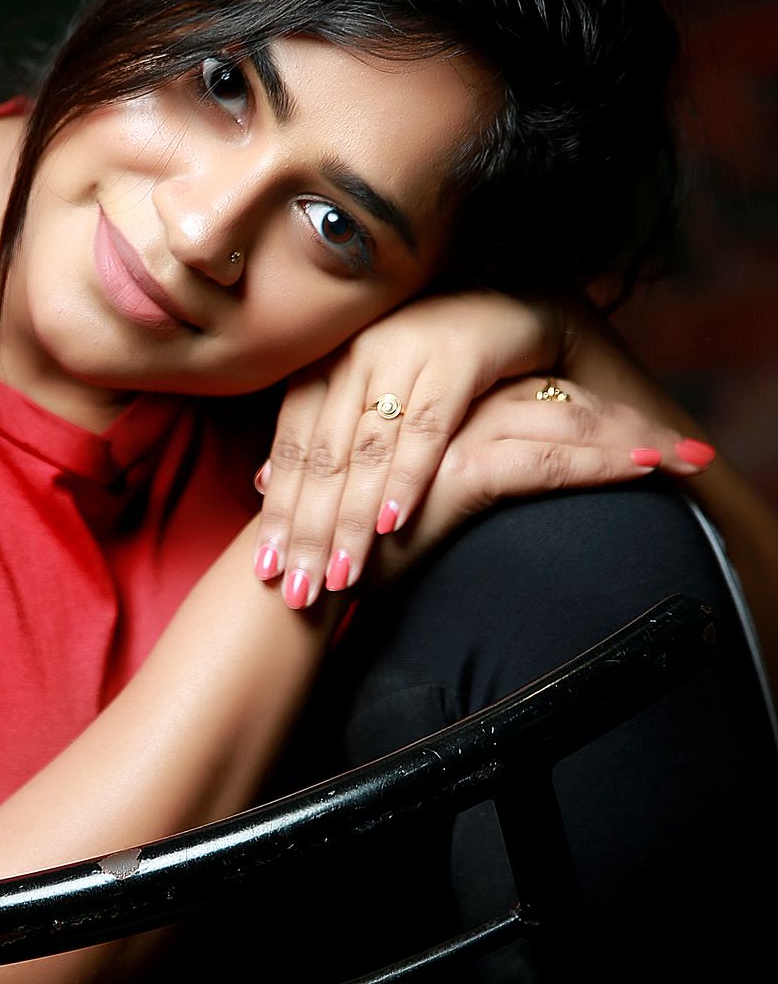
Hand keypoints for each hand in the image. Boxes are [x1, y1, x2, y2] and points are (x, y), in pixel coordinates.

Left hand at [252, 289, 568, 607]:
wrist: (510, 308)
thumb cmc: (430, 364)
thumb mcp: (368, 396)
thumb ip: (320, 437)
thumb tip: (258, 484)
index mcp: (327, 365)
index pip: (291, 446)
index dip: (277, 510)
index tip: (264, 569)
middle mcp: (357, 354)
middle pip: (322, 455)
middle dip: (308, 529)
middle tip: (296, 590)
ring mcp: (404, 350)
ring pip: (367, 449)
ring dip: (352, 518)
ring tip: (340, 574)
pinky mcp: (457, 356)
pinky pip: (426, 429)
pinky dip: (408, 478)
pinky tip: (393, 524)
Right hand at [370, 371, 712, 585]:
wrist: (301, 587)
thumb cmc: (343, 556)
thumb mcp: (388, 508)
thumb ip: (427, 481)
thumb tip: (478, 479)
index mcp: (419, 399)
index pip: (522, 396)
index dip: (583, 413)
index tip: (633, 433)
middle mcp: (439, 401)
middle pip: (549, 400)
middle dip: (620, 422)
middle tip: (681, 444)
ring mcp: (449, 431)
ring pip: (558, 422)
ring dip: (626, 439)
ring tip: (681, 456)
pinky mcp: (459, 468)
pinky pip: (547, 460)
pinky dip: (600, 465)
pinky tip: (646, 470)